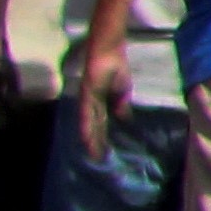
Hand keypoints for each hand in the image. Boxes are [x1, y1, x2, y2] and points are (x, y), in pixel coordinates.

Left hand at [69, 37, 129, 161]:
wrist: (110, 52)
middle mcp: (91, 104)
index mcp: (100, 104)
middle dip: (96, 142)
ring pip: (89, 122)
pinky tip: (86, 136)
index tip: (104, 153)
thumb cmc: (116, 68)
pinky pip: (86, 111)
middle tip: (97, 159)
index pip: (101, 124)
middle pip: (94, 126)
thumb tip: (124, 119)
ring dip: (90, 137)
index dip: (102, 138)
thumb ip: (121, 105)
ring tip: (92, 152)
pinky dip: (87, 124)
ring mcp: (88, 99)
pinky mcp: (86, 93)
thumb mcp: (122, 92)